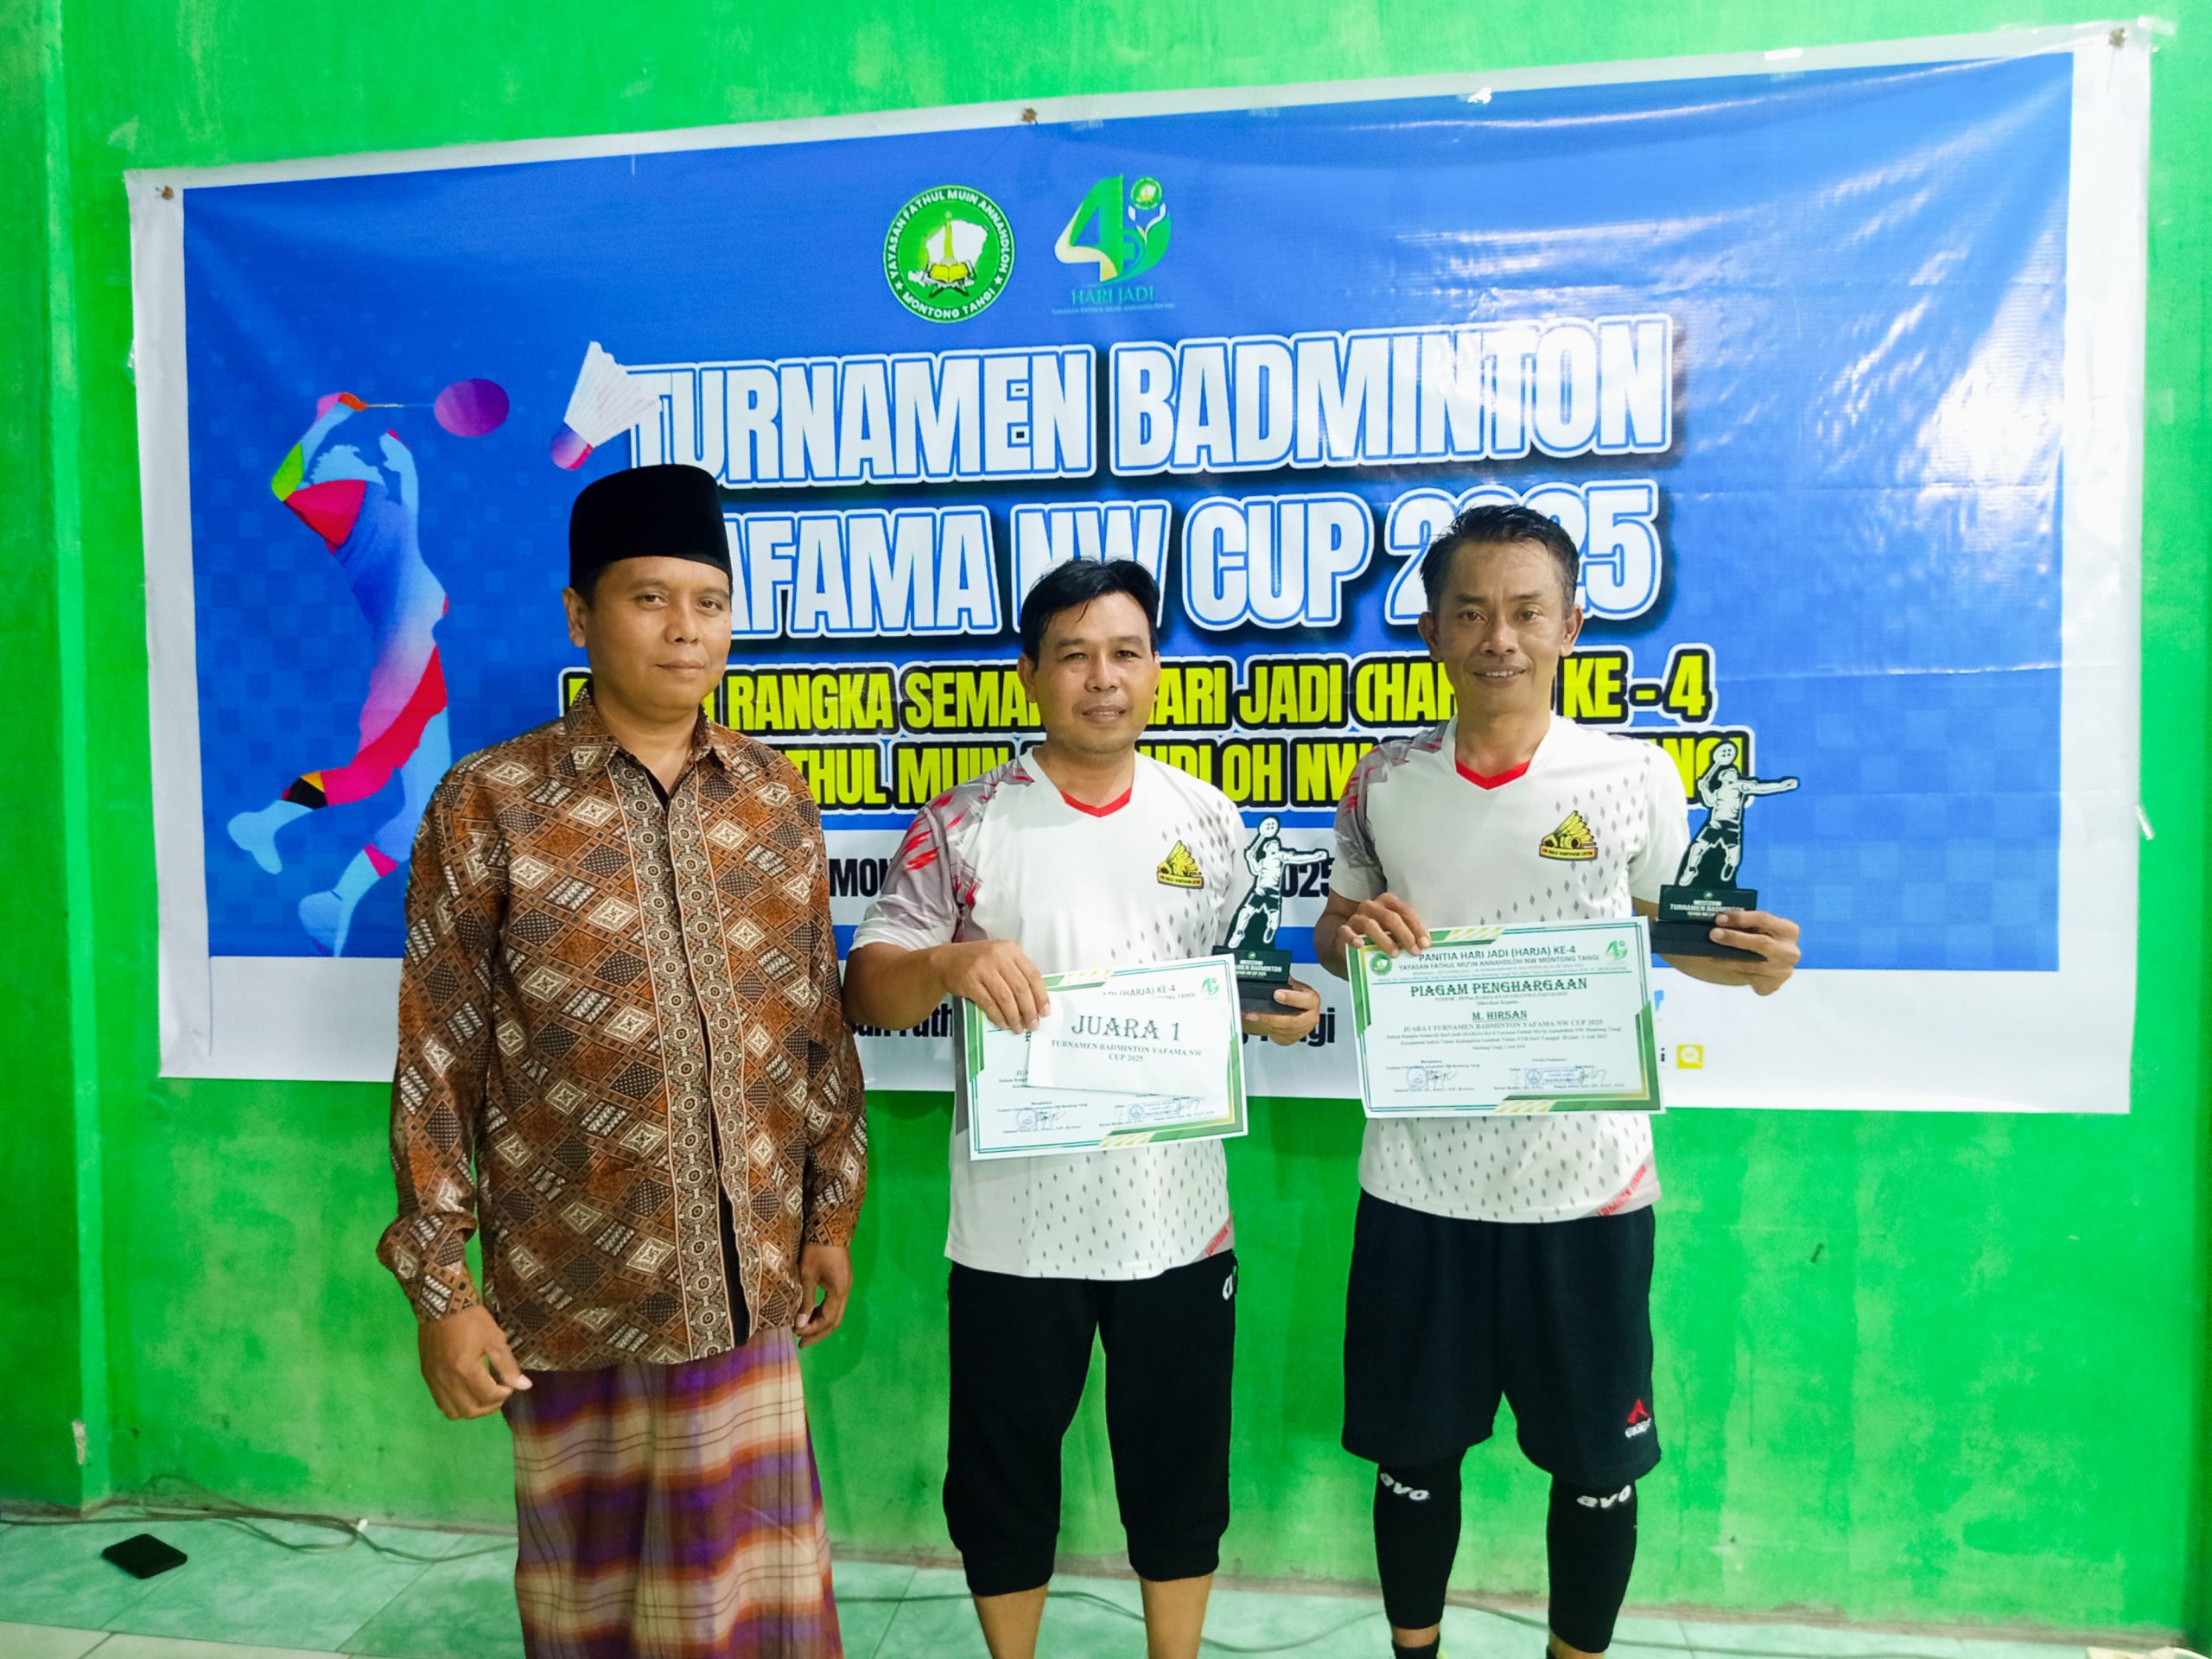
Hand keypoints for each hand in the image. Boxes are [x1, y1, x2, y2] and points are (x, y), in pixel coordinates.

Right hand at [418, 1305, 530, 1419]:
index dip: (503, 1396)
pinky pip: (440, 1401)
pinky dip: (455, 1403)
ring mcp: (434, 1379)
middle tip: (498, 1395)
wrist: (442, 1304)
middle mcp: (447, 1379)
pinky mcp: (427, 1375)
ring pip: (452, 1411)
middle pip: (469, 1411)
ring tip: (481, 1395)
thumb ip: (508, 1366)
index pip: (487, 1397)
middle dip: (488, 1407)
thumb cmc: (472, 1319)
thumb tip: (524, 1386)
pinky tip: (465, 1390)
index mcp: (465, 1369)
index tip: (509, 1386)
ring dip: (470, 1409)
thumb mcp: (495, 1339)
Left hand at [795, 1242, 852, 1347]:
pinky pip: (833, 1303)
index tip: (796, 1334)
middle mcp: (845, 1290)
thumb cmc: (816, 1250)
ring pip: (835, 1312)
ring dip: (820, 1323)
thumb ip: (805, 1301)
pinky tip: (810, 1313)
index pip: (828, 1320)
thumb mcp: (807, 1275)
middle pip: (835, 1320)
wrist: (829, 1225)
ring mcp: (845, 1285)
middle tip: (802, 1344)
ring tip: (803, 1330)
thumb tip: (800, 1325)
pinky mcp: (841, 1279)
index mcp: (838, 1291)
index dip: (812, 1330)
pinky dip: (822, 1312)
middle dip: (818, 1333)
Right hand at [932, 939, 1051, 1030]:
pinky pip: (989, 1003)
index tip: (1045, 1012)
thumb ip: (1017, 972)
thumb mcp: (1000, 958)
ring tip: (1018, 1028)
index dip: (1041, 995)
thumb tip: (1036, 1001)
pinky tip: (1003, 1024)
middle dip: (1029, 1010)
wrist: (946, 961)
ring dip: (1014, 1016)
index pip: (1032, 975)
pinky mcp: (970, 981)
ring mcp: (983, 969)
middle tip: (1033, 1025)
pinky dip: (998, 1016)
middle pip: (1020, 988)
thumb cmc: (978, 961)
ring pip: (1006, 998)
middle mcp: (998, 956)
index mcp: (1011, 950)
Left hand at [1242, 977, 1321, 1044]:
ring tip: (1251, 1016)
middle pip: (1292, 1021)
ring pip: (1283, 1030)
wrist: (1298, 1012)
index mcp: (1312, 1001)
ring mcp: (1302, 1030)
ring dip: (1265, 1024)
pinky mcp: (1293, 1038)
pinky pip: (1279, 1035)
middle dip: (1272, 1017)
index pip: (1307, 1000)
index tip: (1277, 994)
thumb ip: (1286, 981)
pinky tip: (1256, 1022)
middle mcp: (1310, 1017)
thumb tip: (1275, 972)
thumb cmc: (1297, 997)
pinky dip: (1266, 1029)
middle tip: (1256, 1013)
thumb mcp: (1294, 986)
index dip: (1292, 998)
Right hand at [1336, 893, 1429, 957]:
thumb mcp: (1394, 932)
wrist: (1349, 943)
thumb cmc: (1378, 937)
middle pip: (1390, 917)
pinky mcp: (1343, 930)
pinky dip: (1353, 938)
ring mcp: (1356, 918)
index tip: (1425, 944)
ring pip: (1370, 925)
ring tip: (1395, 954)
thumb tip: (1426, 948)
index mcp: (1387, 903)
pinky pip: (1346, 932)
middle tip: (1415, 951)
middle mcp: (1371, 907)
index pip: (1405, 911)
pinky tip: (1360, 945)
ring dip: (1385, 940)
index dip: (1417, 927)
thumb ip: (1407, 935)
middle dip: (1405, 935)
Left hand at [1709, 908, 1800, 993]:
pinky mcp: (1772, 985)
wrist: (1771, 964)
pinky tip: (1721, 963)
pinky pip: (1747, 977)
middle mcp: (1790, 952)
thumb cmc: (1762, 938)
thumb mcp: (1761, 928)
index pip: (1764, 919)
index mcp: (1789, 930)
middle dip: (1735, 938)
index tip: (1720, 918)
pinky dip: (1732, 969)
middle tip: (1714, 934)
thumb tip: (1721, 921)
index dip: (1741, 918)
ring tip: (1711, 952)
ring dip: (1728, 957)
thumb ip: (1747, 924)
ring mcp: (1783, 971)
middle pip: (1761, 943)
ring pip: (1751, 964)